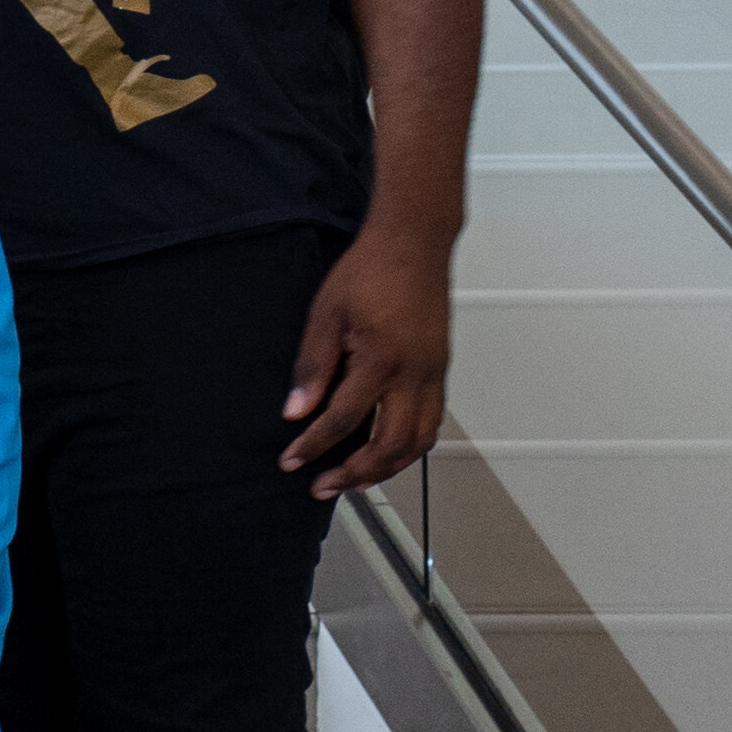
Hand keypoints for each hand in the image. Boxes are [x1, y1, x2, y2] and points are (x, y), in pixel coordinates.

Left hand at [278, 218, 453, 495]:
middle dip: (354, 474)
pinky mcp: (440, 370)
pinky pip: (432, 422)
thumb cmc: (368, 272)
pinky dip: (410, 446)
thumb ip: (312, 367)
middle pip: (390, 445)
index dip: (314, 446)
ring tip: (354, 480)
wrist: (414, 245)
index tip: (291, 461)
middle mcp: (415, 375)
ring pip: (419, 442)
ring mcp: (433, 375)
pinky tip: (387, 452)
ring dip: (386, 469)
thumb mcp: (325, 315)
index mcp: (381, 360)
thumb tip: (295, 412)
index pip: (343, 420)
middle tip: (322, 486)